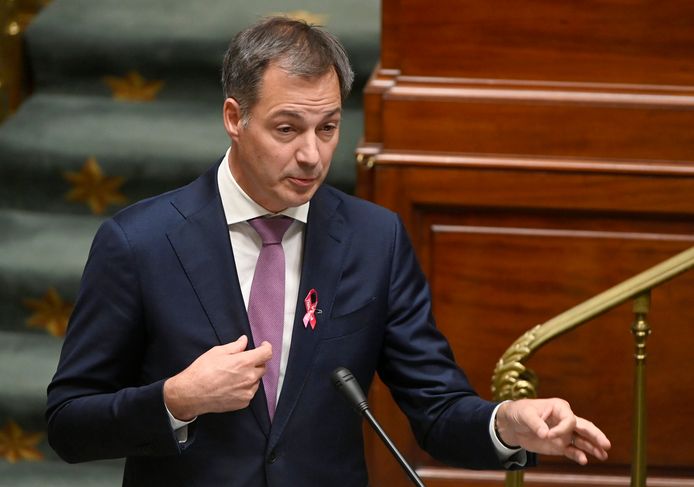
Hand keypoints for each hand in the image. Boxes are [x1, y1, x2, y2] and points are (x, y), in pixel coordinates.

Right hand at [163, 335, 271, 420]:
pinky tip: (232, 385)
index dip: (266, 347)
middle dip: (256, 362)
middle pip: (262, 367)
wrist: (191, 394)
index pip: (266, 354)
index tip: (262, 346)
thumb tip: (244, 341)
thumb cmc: (202, 371)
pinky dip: (245, 387)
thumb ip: (235, 346)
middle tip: (243, 361)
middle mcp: (249, 378)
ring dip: (250, 376)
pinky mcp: (243, 403)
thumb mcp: (217, 352)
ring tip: (234, 375)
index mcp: (244, 362)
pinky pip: (250, 392)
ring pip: (256, 380)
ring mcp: (247, 392)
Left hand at [495, 398, 610, 464]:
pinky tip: (583, 461)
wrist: (512, 424)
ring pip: (582, 440)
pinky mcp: (559, 445)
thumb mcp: (525, 414)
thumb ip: (535, 423)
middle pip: (584, 427)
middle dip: (595, 436)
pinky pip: (572, 451)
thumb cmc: (520, 413)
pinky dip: (578, 455)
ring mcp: (564, 434)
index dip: (562, 429)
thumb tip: (545, 434)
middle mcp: (565, 420)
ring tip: (603, 455)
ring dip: (592, 448)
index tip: (548, 435)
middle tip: (606, 444)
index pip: (570, 420)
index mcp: (559, 408)